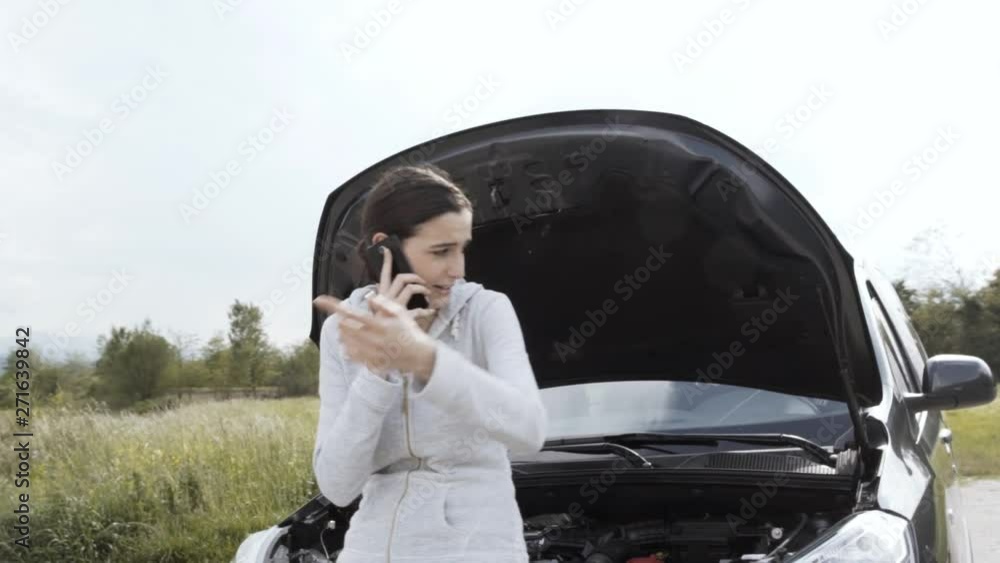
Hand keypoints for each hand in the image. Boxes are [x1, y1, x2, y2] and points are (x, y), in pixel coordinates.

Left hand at [312, 293, 436, 380]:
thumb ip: (384, 304)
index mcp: (379, 325)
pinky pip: (352, 356)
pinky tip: (349, 345)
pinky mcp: (371, 362)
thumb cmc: (408, 331)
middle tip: (343, 319)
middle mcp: (373, 340)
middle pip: (344, 329)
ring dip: (343, 334)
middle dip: (340, 322)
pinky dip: (347, 348)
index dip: (332, 306)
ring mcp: (372, 353)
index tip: (318, 299)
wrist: (419, 356)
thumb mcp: (401, 312)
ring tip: (347, 330)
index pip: (350, 313)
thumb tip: (370, 297)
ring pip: (346, 343)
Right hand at [374, 246, 436, 329]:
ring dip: (422, 288)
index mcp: (381, 295)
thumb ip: (380, 298)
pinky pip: (418, 310)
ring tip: (427, 293)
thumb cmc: (380, 324)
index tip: (387, 249)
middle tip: (421, 281)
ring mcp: (395, 307)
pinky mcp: (403, 317)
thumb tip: (378, 287)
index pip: (383, 275)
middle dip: (414, 277)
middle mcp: (387, 299)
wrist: (378, 341)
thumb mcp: (376, 310)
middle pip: (401, 278)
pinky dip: (427, 310)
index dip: (386, 261)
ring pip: (410, 288)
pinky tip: (432, 310)